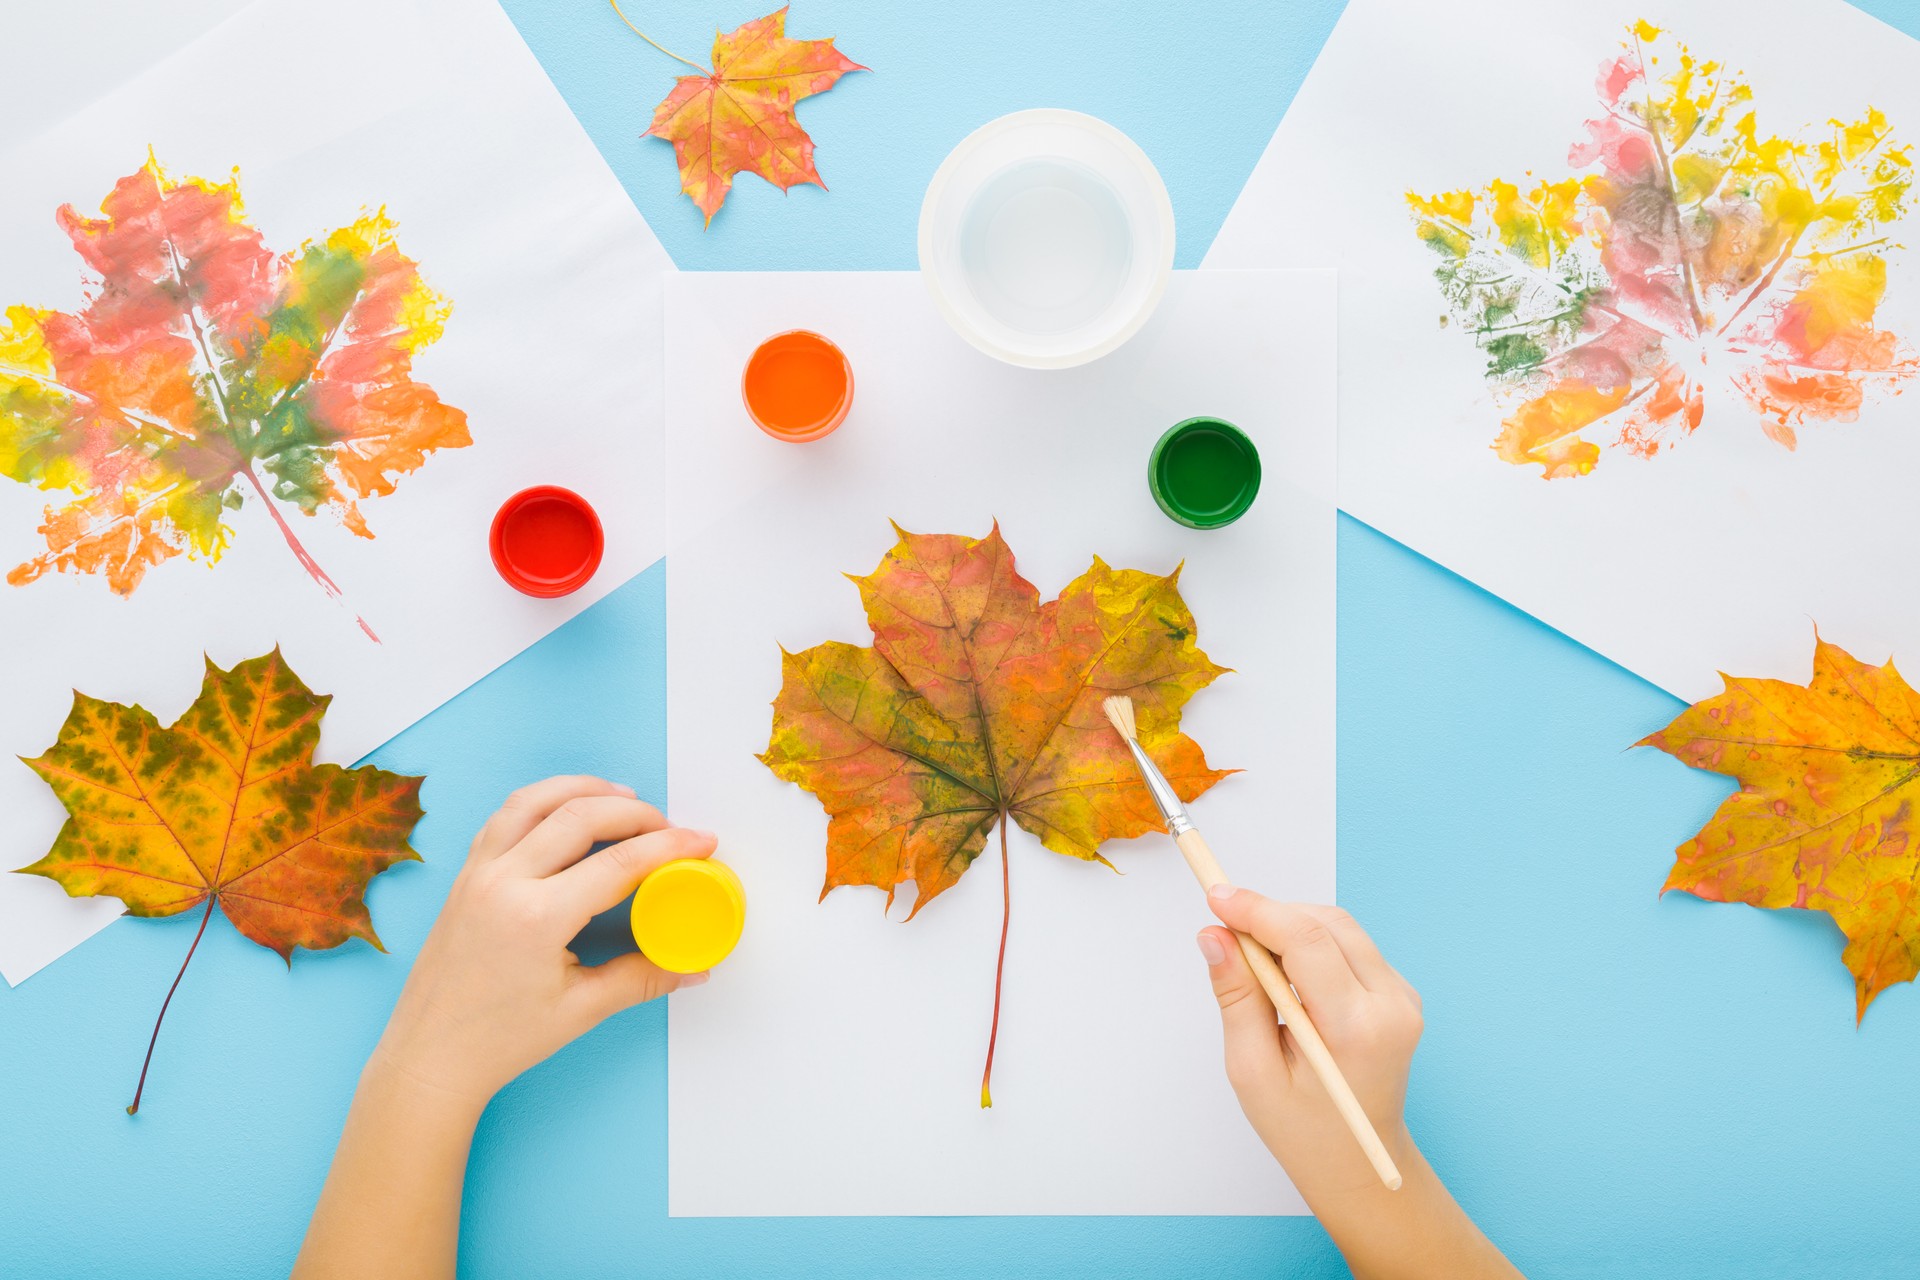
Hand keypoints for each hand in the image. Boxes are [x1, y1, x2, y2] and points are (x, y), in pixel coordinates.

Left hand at [370, 775, 715, 1112]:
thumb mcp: (581, 1010)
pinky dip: (540, 802)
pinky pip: (502, 818)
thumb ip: (643, 978)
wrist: (430, 1056)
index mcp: (535, 918)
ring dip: (582, 789)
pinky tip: (564, 810)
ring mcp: (477, 874)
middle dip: (635, 812)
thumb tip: (693, 966)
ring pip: (533, 801)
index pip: (618, 863)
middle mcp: (502, 883)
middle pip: (579, 815)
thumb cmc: (497, 1041)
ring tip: (622, 796)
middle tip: (669, 826)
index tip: (702, 842)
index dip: (669, 847)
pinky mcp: (464, 877)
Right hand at [1198, 891, 1519, 1279]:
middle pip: (1326, 924)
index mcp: (1357, 1030)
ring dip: (1290, 926)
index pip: (1307, 942)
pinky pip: (1350, 945)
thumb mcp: (1252, 1070)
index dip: (1256, 910)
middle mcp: (1392, 1006)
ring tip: (1250, 956)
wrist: (1361, 1165)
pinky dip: (1310, 943)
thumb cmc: (1304, 1130)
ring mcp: (1402, 998)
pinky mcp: (1399, 993)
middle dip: (1270, 914)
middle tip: (1223, 926)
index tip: (1215, 896)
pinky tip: (1284, 973)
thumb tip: (1214, 936)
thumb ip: (1236, 996)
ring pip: (1339, 927)